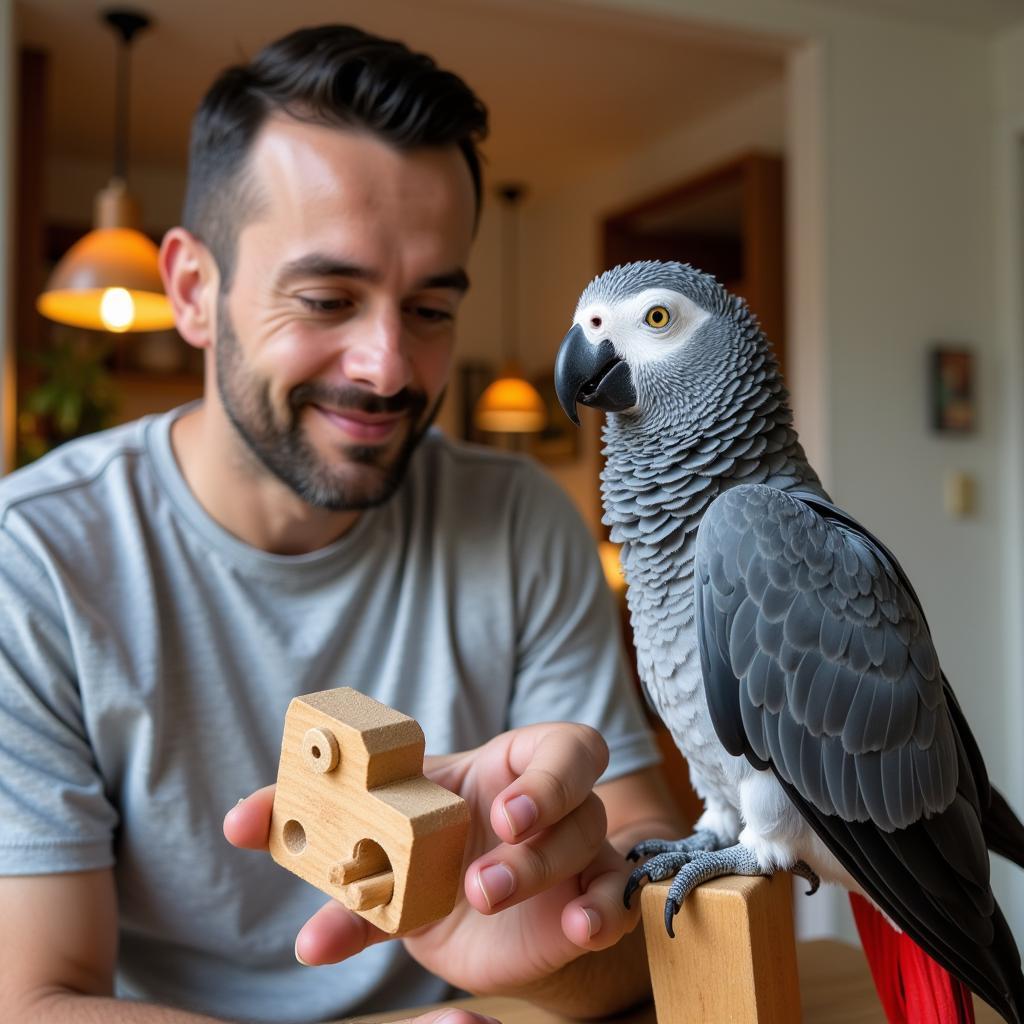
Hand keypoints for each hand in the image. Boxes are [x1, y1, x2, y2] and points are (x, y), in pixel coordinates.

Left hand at [223, 723, 640, 995]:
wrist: (466, 914)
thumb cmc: (426, 850)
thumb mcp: (383, 836)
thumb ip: (324, 828)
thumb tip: (237, 821)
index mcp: (511, 768)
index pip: (562, 745)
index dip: (541, 772)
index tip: (496, 807)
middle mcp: (555, 805)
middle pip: (578, 791)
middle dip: (542, 813)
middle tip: (500, 837)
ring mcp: (579, 854)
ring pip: (591, 846)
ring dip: (541, 869)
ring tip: (483, 896)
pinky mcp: (586, 903)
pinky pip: (617, 897)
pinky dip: (604, 909)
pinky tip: (577, 926)